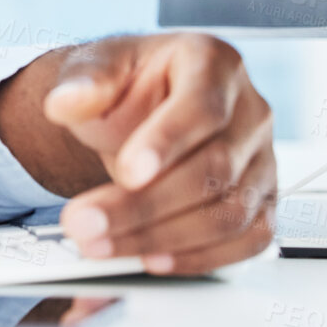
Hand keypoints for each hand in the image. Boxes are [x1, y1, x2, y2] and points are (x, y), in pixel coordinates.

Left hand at [43, 33, 276, 274]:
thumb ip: (84, 81)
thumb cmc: (127, 85)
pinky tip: (151, 261)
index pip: (203, 108)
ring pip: (230, 213)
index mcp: (214, 65)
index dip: (167, 143)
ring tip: (101, 246)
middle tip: (85, 225)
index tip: (127, 172)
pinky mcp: (260, 202)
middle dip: (146, 205)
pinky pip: (245, 241)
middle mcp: (250, 113)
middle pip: (215, 169)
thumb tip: (65, 102)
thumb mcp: (97, 68)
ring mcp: (261, 161)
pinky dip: (200, 258)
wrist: (140, 107)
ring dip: (164, 239)